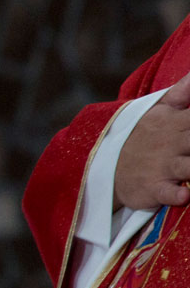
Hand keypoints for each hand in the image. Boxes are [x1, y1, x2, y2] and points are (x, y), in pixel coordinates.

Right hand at [114, 72, 189, 210]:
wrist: (106, 166)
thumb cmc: (142, 137)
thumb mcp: (156, 110)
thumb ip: (180, 92)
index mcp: (175, 122)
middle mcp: (172, 144)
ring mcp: (163, 166)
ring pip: (188, 167)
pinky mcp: (154, 188)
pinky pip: (167, 193)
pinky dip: (175, 195)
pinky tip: (184, 195)